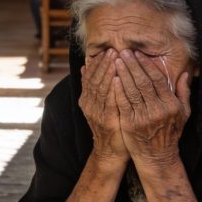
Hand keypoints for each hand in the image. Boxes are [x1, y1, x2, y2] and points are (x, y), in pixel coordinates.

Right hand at [78, 49, 129, 165]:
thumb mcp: (100, 105)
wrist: (110, 151)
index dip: (97, 63)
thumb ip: (94, 87)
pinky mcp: (107, 120)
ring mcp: (96, 113)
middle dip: (103, 63)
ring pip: (101, 87)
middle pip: (94, 79)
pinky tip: (118, 78)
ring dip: (108, 71)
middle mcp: (89, 104)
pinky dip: (112, 88)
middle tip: (112, 49)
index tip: (105, 50)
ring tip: (115, 58)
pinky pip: (109, 101)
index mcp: (86, 99)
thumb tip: (83, 67)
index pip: (90, 76)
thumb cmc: (110, 126)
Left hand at [113, 50, 191, 167]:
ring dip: (123, 73)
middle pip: (143, 82)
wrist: (157, 157)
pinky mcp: (130, 124)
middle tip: (123, 51)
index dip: (146, 65)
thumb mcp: (183, 114)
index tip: (138, 54)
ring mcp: (144, 117)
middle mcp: (158, 110)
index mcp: (171, 105)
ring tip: (115, 60)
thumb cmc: (169, 133)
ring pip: (132, 90)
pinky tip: (113, 79)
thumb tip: (184, 74)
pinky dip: (118, 90)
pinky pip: (123, 104)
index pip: (157, 79)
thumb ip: (184, 93)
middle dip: (132, 65)